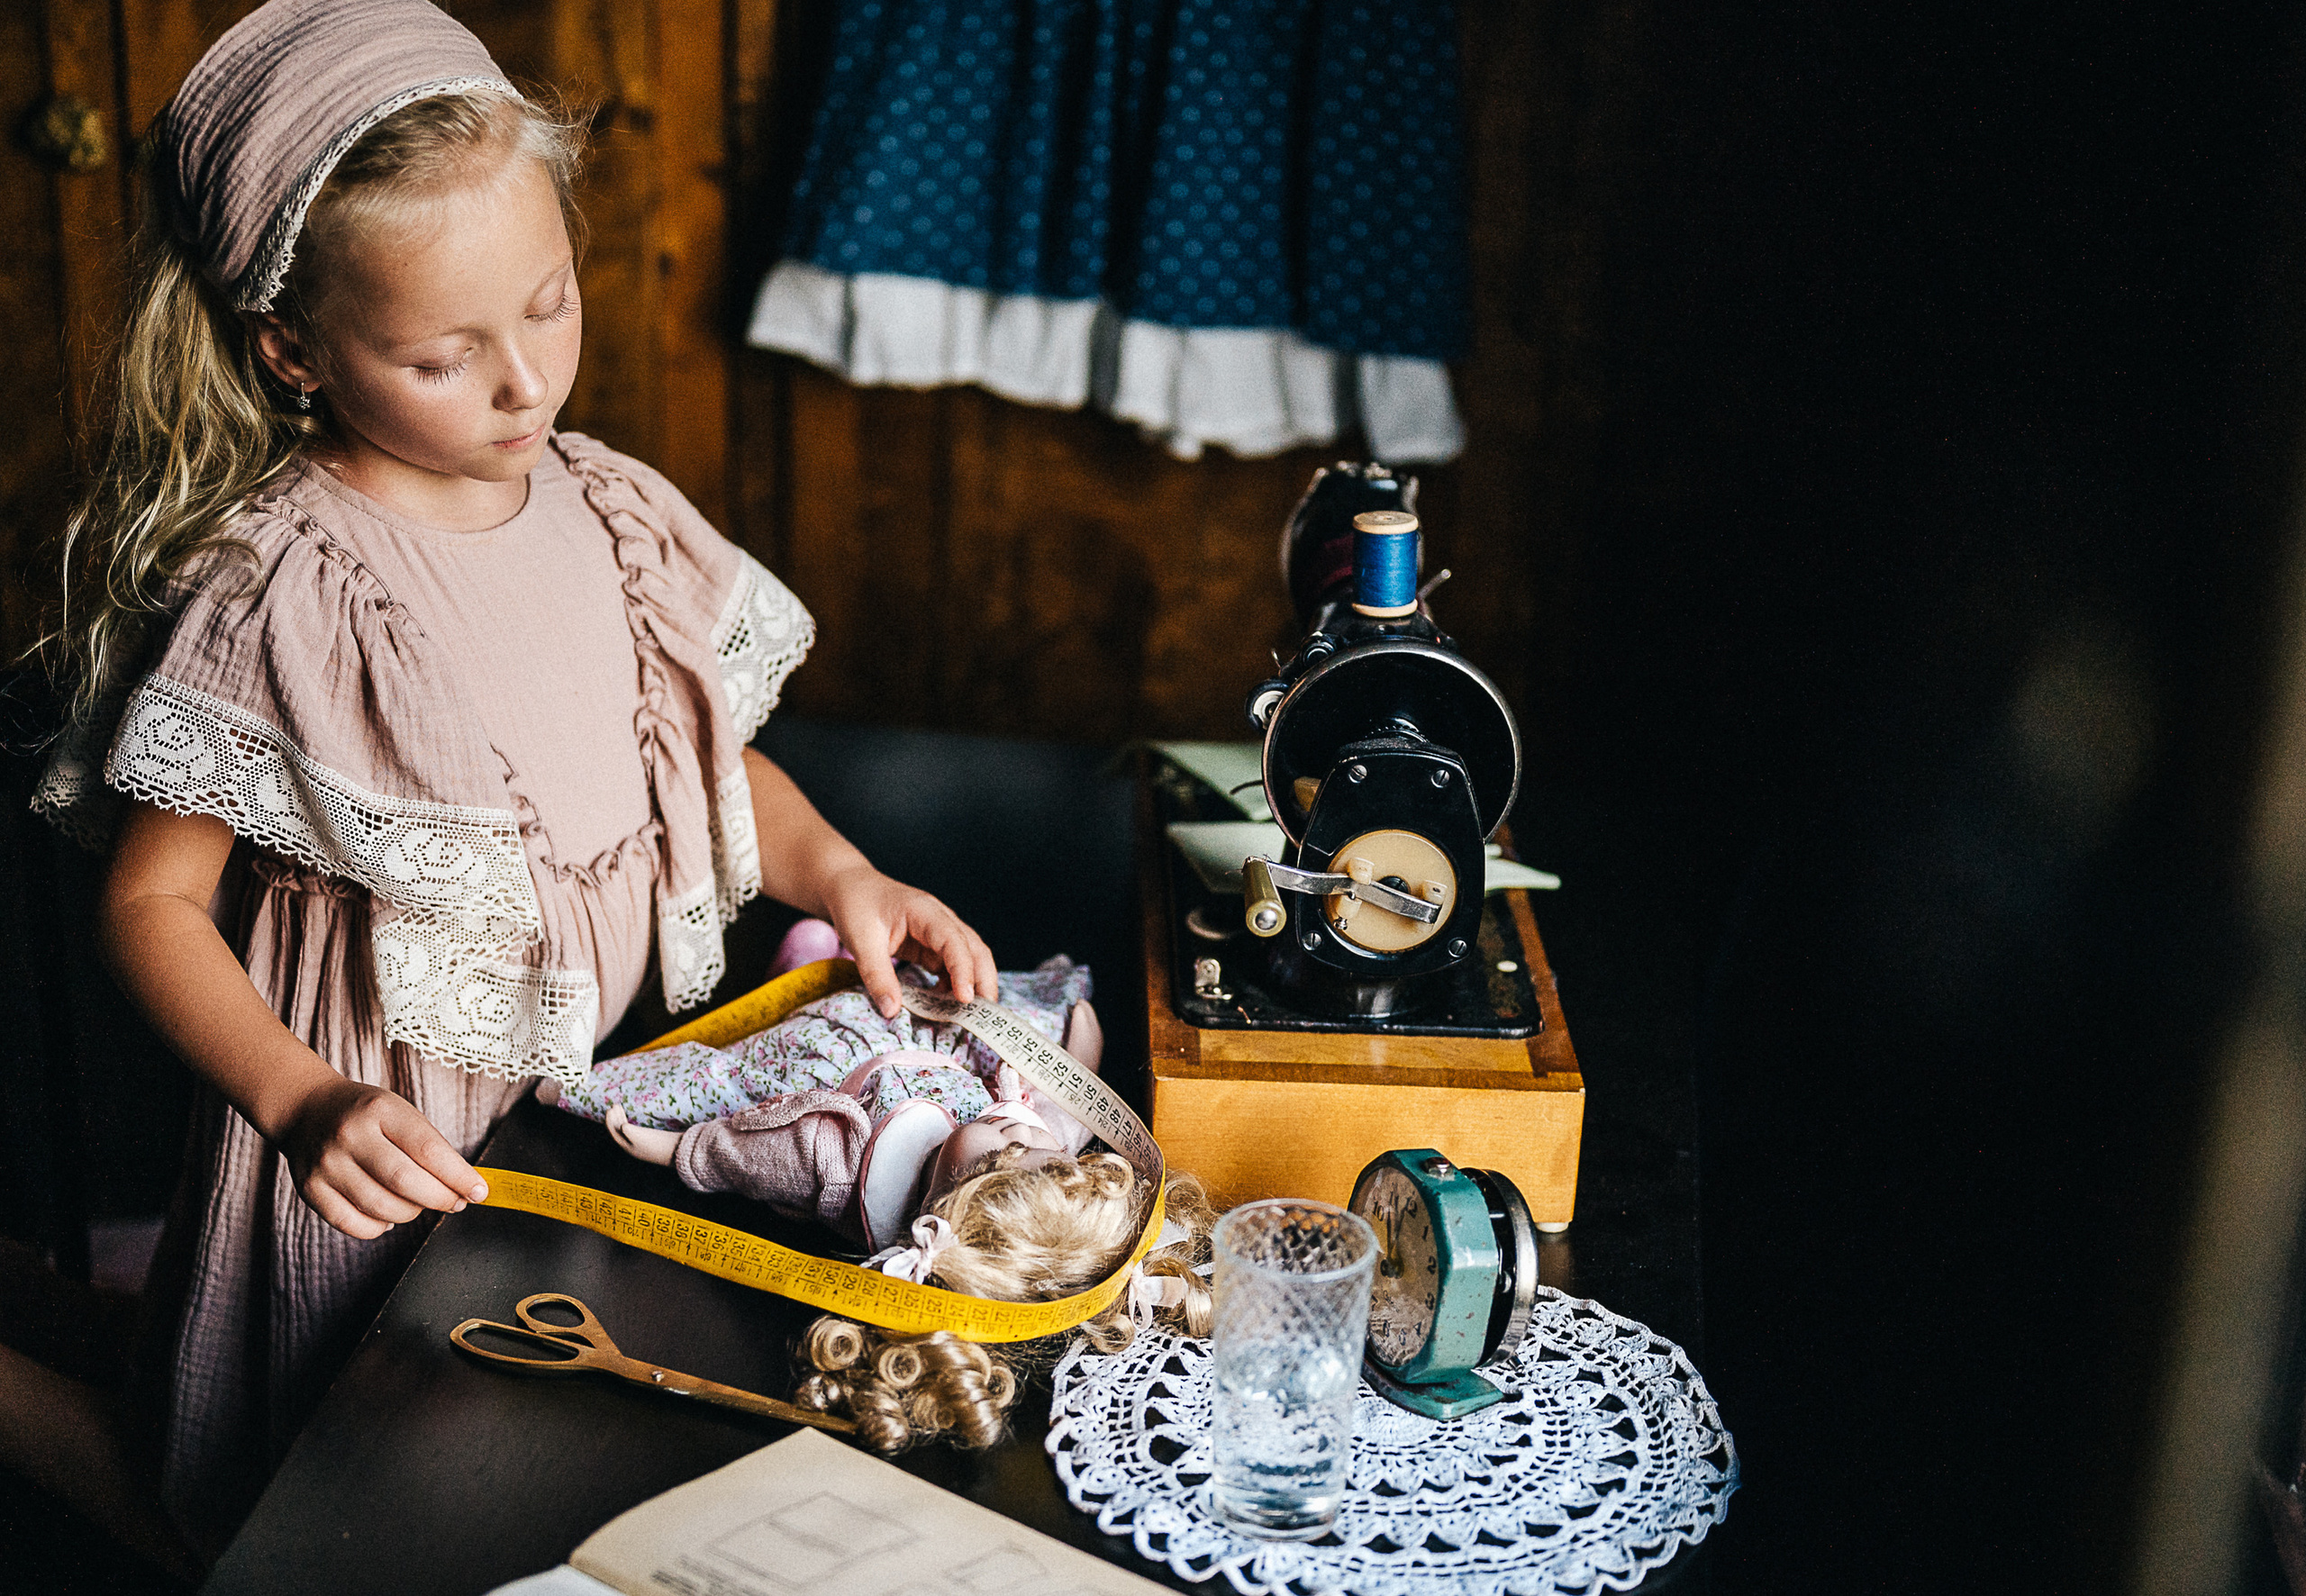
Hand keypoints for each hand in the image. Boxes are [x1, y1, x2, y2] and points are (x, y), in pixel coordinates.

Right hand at [275, 1076, 489, 1239]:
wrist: (307, 1108)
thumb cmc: (367, 1115)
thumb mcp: (399, 1112)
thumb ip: (430, 1146)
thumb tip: (465, 1188)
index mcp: (380, 1110)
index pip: (428, 1149)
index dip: (458, 1176)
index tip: (479, 1191)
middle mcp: (350, 1135)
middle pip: (404, 1181)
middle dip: (440, 1198)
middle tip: (455, 1202)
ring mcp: (327, 1163)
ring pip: (381, 1207)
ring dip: (411, 1213)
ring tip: (419, 1204)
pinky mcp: (310, 1189)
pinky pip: (353, 1224)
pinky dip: (379, 1227)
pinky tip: (387, 1216)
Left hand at [817, 863, 998, 1017]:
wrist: (851, 888)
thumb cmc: (856, 906)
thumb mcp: (861, 941)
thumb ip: (878, 976)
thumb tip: (892, 1011)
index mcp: (925, 912)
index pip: (954, 941)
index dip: (963, 970)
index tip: (965, 998)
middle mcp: (940, 921)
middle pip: (975, 950)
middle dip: (984, 981)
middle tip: (984, 1015)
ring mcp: (939, 934)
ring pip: (969, 959)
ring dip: (973, 985)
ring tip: (969, 1016)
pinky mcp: (931, 946)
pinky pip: (951, 967)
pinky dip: (954, 986)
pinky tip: (945, 1005)